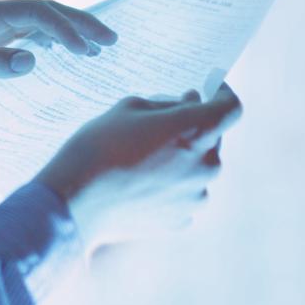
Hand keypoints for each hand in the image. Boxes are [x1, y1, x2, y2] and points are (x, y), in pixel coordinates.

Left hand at [0, 0, 117, 78]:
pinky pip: (31, 29)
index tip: (86, 51)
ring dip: (71, 30)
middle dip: (80, 22)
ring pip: (42, 18)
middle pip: (46, 8)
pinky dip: (53, 37)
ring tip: (99, 49)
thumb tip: (32, 59)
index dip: (64, 28)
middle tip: (112, 40)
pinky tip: (67, 51)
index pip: (37, 10)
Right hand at [37, 82, 242, 251]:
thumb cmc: (99, 146)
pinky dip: (173, 183)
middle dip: (197, 123)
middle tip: (169, 114)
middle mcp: (204, 166)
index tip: (211, 86)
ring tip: (147, 152)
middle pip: (214, 137)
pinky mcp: (181, 218)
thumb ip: (167, 104)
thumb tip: (188, 103)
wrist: (74, 202)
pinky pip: (186, 193)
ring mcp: (194, 196)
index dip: (223, 92)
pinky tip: (144, 179)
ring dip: (185, 155)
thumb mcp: (130, 107)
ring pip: (200, 167)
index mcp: (194, 131)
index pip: (230, 108)